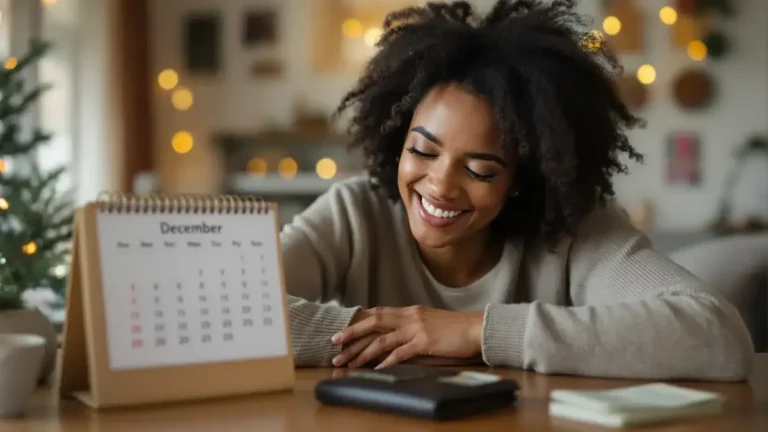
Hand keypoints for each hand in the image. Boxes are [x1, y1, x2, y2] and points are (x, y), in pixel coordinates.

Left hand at [330, 305, 483, 368]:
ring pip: (382, 340)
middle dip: (352, 334)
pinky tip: (376, 370)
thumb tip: (395, 338)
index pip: (378, 314)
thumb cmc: (455, 328)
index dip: (359, 322)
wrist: (476, 328)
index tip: (343, 332)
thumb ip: (411, 327)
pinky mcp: (425, 342)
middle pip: (374, 323)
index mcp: (410, 311)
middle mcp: (410, 317)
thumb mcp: (429, 322)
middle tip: (335, 344)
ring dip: (362, 353)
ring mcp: (417, 329)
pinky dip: (386, 362)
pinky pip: (401, 353)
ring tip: (348, 363)